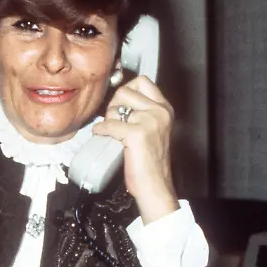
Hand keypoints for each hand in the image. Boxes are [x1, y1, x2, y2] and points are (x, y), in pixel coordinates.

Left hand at [92, 75, 179, 222]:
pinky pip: (109, 125)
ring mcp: (150, 121)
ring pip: (115, 107)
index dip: (126, 88)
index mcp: (165, 109)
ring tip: (111, 130)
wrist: (155, 186)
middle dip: (114, 104)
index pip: (143, 81)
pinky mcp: (137, 134)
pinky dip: (101, 130)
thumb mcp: (153, 129)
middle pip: (125, 91)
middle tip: (113, 120)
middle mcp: (160, 112)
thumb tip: (117, 101)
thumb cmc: (151, 162)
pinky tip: (101, 134)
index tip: (120, 102)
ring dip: (107, 117)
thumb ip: (142, 112)